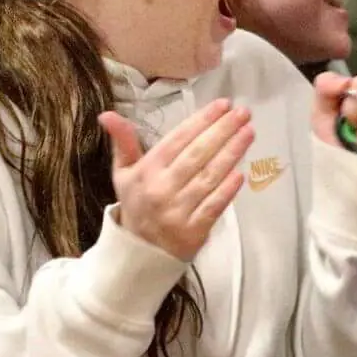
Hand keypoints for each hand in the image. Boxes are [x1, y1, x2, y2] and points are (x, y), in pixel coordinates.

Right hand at [101, 98, 253, 260]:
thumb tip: (107, 114)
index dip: (201, 120)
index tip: (223, 105)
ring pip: (209, 177)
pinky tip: (241, 173)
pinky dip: (227, 190)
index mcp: (146, 171)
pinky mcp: (193, 230)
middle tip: (243, 113)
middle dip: (222, 130)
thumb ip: (123, 142)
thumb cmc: (137, 204)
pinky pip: (213, 206)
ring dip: (231, 153)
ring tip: (248, 133)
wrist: (139, 252)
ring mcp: (178, 210)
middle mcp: (161, 188)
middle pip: (197, 154)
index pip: (178, 139)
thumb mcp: (124, 173)